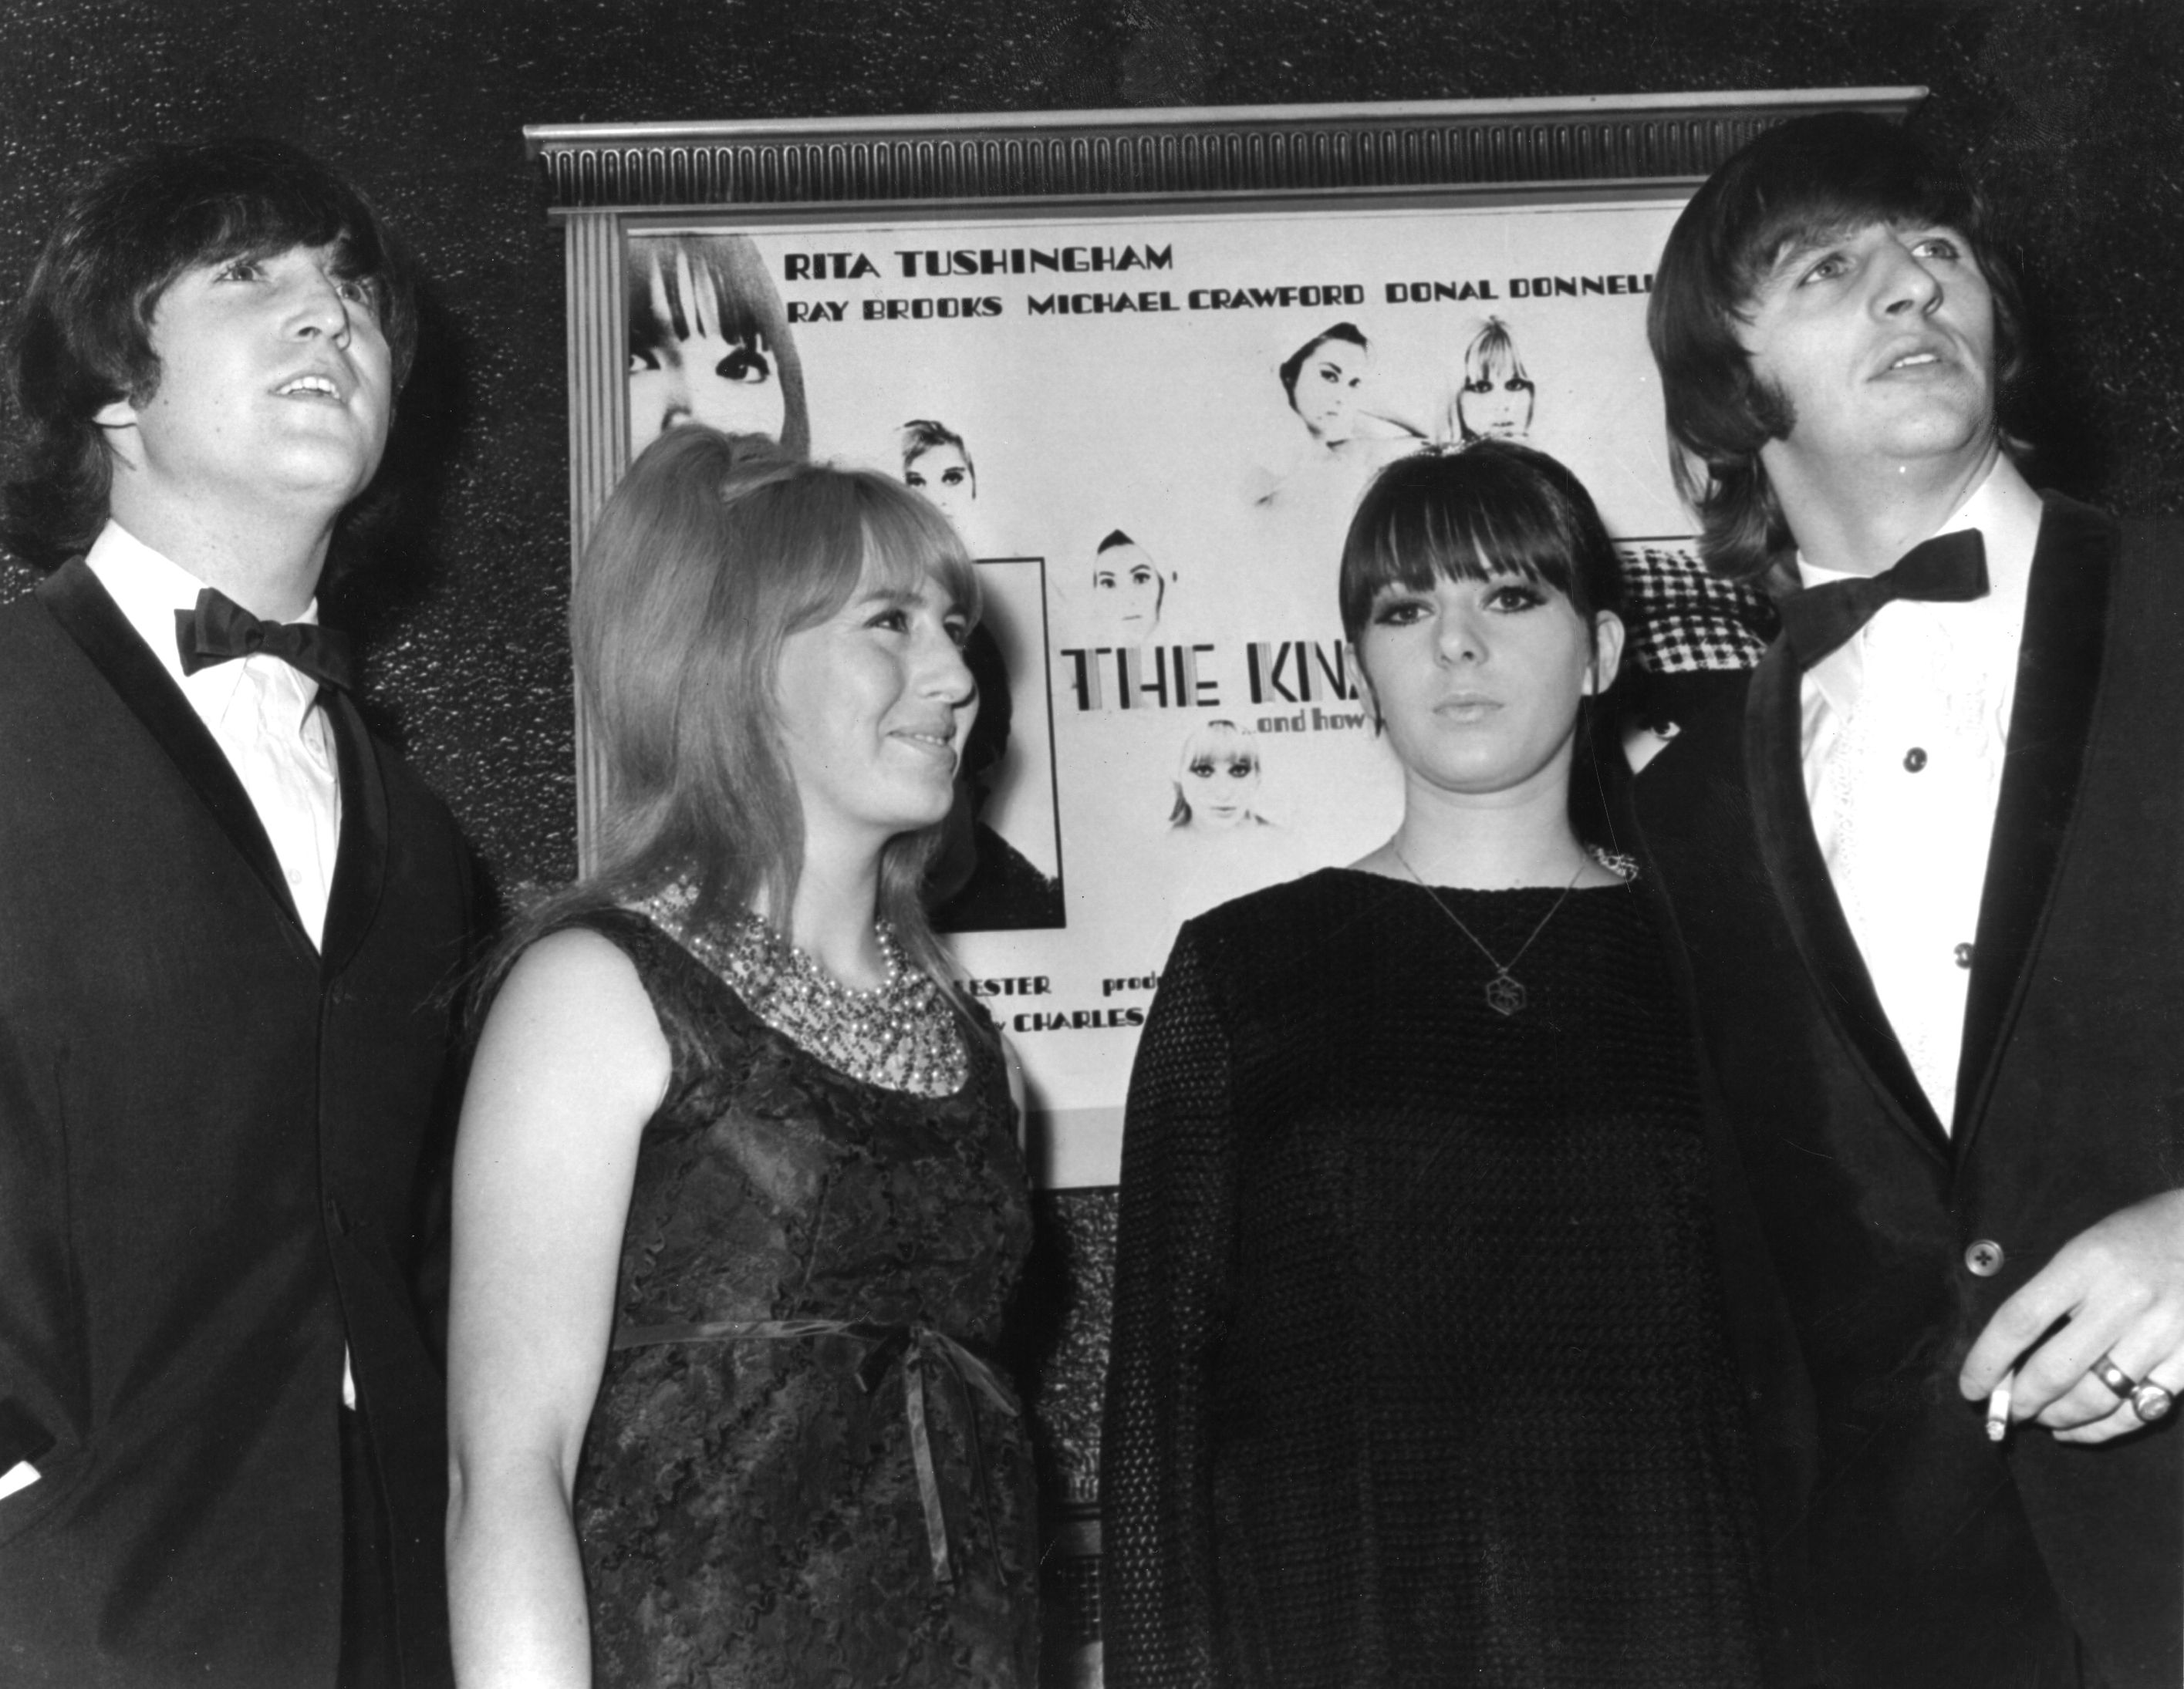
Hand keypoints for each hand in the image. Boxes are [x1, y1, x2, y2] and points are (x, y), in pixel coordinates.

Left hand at [1959, 1190, 2183, 1443]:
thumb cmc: (2135, 1238)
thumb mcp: (2083, 1248)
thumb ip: (2049, 1296)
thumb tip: (2008, 1357)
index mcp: (2085, 1264)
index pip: (2019, 1321)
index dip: (1986, 1361)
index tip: (1969, 1387)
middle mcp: (2124, 1300)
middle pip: (2055, 1369)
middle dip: (2020, 1400)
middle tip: (2004, 1411)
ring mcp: (2163, 1333)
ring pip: (2096, 1398)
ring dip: (2058, 1418)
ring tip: (2040, 1419)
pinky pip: (2140, 1410)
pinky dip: (2102, 1429)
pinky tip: (2079, 1429)